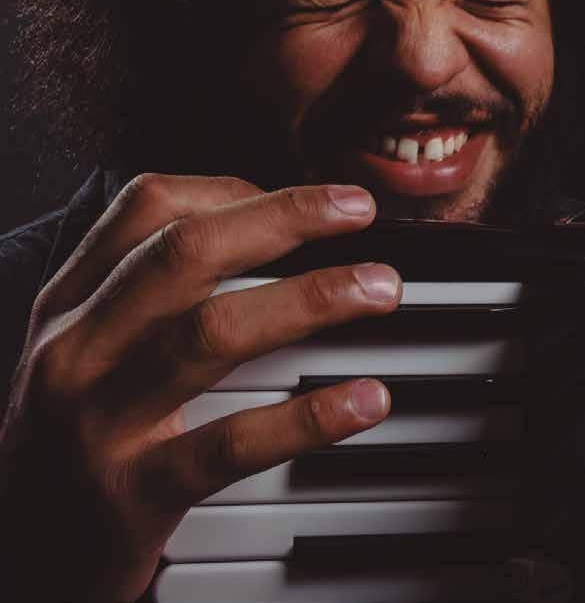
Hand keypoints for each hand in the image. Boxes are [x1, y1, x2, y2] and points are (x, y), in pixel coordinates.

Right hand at [0, 174, 400, 601]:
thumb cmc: (64, 440)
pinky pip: (232, 443)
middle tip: (357, 211)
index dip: (236, 189)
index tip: (305, 198)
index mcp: (71, 304)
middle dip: (285, 218)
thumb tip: (268, 231)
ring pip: (212, 332)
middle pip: (187, 251)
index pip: (147, 208)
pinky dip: (309, 417)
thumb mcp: (84, 349)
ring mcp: (99, 422)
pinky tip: (364, 399)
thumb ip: (149, 289)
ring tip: (378, 290)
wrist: (10, 564)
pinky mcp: (133, 495)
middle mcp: (79, 349)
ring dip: (312, 299)